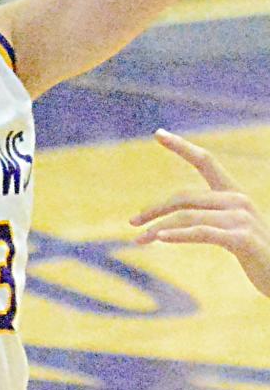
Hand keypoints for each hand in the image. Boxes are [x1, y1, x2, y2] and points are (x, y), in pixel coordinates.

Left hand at [129, 129, 269, 297]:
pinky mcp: (242, 239)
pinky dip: (178, 235)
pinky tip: (160, 238)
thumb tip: (171, 223)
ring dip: (158, 228)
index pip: (206, 161)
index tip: (158, 133)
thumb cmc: (258, 256)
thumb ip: (209, 220)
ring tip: (138, 239)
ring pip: (188, 216)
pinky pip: (202, 232)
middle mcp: (238, 201)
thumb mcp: (232, 233)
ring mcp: (241, 219)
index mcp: (234, 195)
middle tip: (132, 222)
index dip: (181, 146)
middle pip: (184, 197)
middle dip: (154, 209)